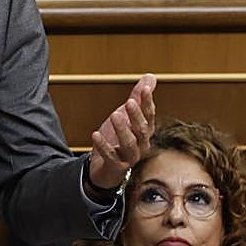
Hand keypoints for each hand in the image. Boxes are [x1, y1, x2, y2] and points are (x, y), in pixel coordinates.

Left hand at [87, 73, 155, 191]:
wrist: (105, 166)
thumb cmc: (118, 139)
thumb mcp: (126, 115)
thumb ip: (137, 97)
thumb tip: (150, 77)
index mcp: (145, 131)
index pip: (149, 115)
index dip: (147, 102)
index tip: (144, 88)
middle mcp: (141, 145)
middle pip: (142, 130)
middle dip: (136, 115)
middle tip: (129, 102)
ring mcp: (130, 157)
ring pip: (129, 144)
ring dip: (122, 129)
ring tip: (115, 115)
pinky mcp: (116, 167)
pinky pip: (111, 156)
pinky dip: (103, 145)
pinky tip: (95, 134)